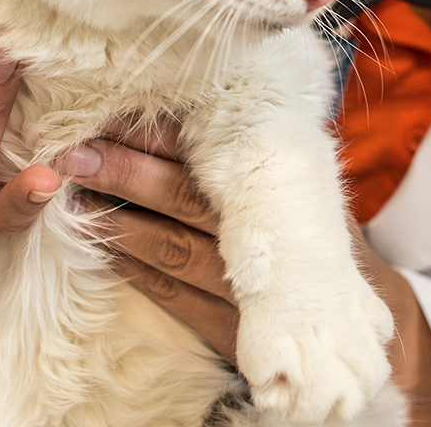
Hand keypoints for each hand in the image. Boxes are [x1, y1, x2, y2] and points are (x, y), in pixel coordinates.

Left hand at [64, 118, 430, 426]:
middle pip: (182, 199)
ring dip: (115, 221)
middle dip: (126, 172)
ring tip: (73, 195)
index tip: (117, 112)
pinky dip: (131, 270)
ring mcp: (240, 288)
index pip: (210, 156)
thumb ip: (276, 153)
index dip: (162, 136)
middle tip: (78, 151)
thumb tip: (235, 95)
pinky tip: (99, 248)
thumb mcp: (313, 194)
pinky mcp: (226, 330)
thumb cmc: (324, 247)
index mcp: (276, 192)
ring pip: (167, 248)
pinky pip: (167, 296)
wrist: (357, 334)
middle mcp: (257, 237)